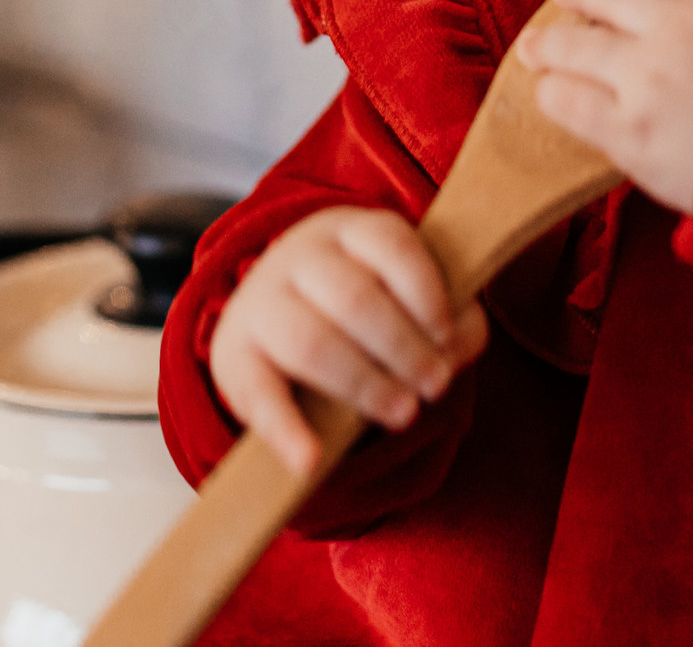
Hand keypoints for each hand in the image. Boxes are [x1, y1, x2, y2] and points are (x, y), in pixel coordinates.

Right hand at [209, 206, 486, 474]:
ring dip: (362, 384)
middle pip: (354, 297)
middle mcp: (299, 257)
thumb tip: (459, 346)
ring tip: (403, 414)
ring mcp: (261, 302)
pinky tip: (312, 460)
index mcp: (350, 232)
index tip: (447, 338)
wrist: (275, 316)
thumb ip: (448, 320)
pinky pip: (259, 393)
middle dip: (402, 347)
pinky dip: (287, 431)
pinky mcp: (233, 355)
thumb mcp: (406, 298)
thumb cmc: (362, 307)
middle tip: (436, 385)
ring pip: (310, 341)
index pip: (391, 246)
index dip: (426, 293)